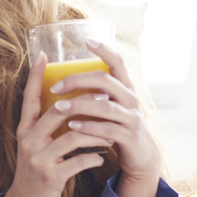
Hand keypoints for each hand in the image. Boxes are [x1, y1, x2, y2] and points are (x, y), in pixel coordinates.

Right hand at [0, 52, 110, 196]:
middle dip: (83, 102)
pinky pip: (77, 161)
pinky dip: (93, 158)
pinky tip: (102, 158)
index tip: (44, 55)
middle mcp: (29, 140)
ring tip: (111, 131)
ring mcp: (38, 158)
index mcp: (25, 129)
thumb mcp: (36, 144)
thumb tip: (68, 102)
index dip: (35, 77)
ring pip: (72, 137)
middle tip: (104, 96)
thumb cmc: (36, 169)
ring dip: (95, 132)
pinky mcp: (50, 176)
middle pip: (56, 112)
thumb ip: (47, 125)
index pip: (29, 98)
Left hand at [49, 39, 161, 196]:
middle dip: (78, 80)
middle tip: (55, 86)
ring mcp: (132, 118)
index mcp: (124, 88)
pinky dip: (89, 128)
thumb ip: (93, 86)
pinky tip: (72, 126)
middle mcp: (130, 99)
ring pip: (105, 107)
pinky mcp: (130, 137)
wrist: (141, 155)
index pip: (118, 63)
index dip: (105, 51)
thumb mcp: (109, 103)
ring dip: (80, 105)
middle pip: (106, 81)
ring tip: (59, 106)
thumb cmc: (118, 124)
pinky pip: (108, 130)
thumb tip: (68, 59)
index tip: (88, 41)